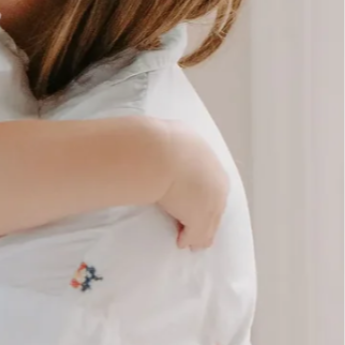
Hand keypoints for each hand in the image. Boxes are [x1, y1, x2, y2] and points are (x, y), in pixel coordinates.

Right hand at [157, 121, 228, 249]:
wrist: (160, 154)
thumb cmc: (162, 141)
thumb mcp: (175, 134)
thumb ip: (177, 142)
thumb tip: (164, 138)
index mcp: (212, 163)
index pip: (212, 184)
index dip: (203, 194)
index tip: (193, 201)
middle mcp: (217, 184)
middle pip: (215, 205)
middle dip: (206, 215)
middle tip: (196, 226)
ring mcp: (210, 203)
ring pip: (210, 222)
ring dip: (199, 231)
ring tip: (191, 241)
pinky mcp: (199, 219)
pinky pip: (197, 233)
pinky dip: (189, 238)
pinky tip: (182, 242)